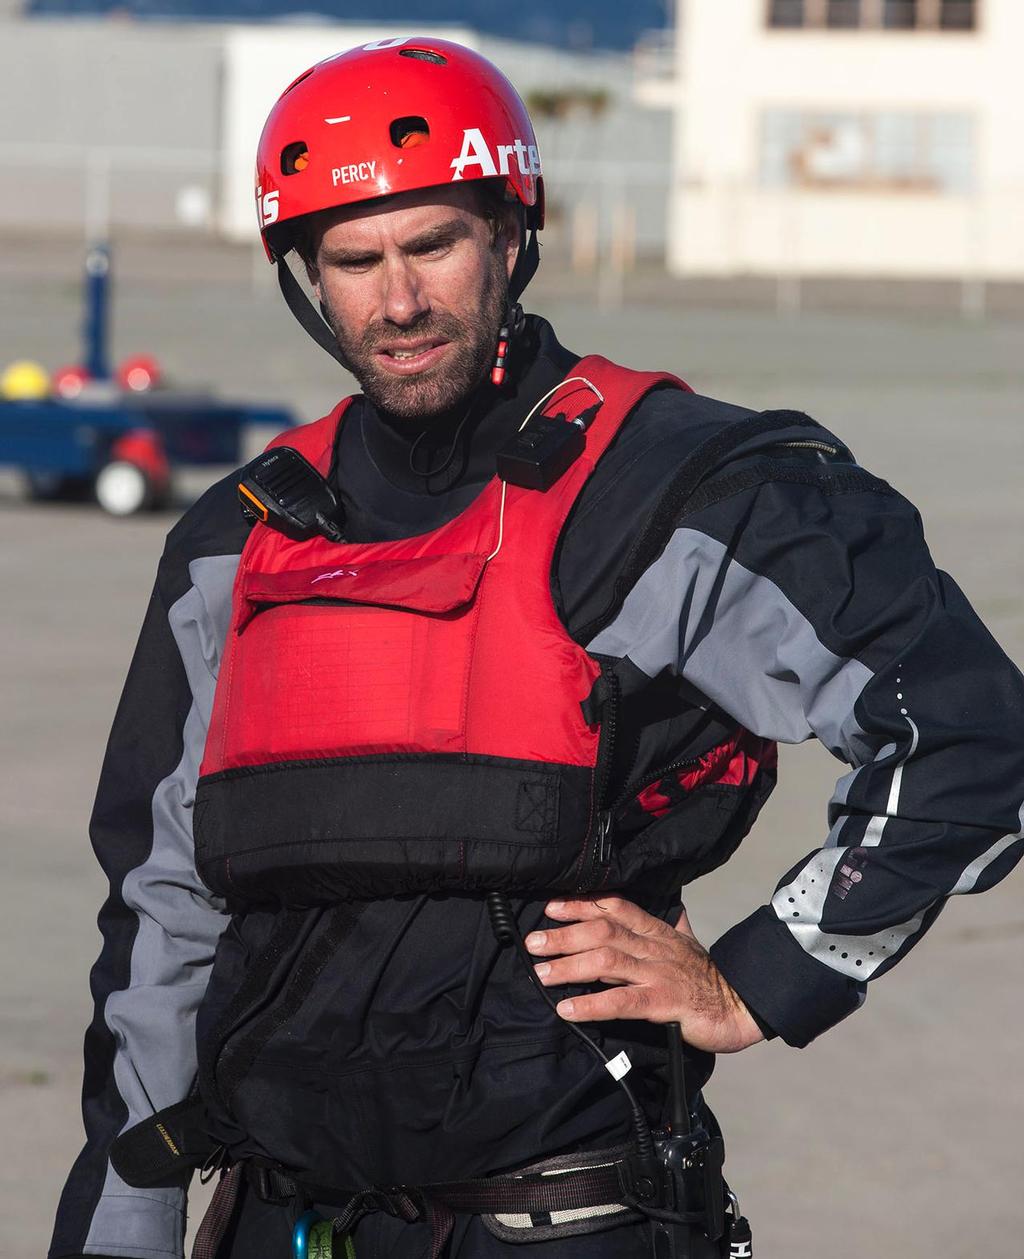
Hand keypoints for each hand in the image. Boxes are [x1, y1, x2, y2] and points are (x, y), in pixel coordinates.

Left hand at [524, 896, 763, 1053]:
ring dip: (570, 966)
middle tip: (534, 942)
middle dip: (565, 935)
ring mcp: (659, 973)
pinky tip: (569, 1009)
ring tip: (541, 974)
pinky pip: (622, 1002)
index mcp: (658, 932)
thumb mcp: (688, 945)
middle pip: (603, 931)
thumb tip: (673, 909)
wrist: (742, 1007)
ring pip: (608, 961)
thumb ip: (674, 928)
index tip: (551, 907)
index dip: (582, 904)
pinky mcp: (664, 1002)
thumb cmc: (710, 980)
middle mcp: (654, 947)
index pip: (615, 908)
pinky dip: (592, 1005)